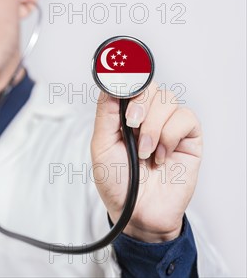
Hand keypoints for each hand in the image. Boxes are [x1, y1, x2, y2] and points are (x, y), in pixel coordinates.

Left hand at [91, 82, 201, 242]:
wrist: (138, 212)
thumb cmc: (117, 183)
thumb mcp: (101, 146)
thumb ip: (106, 114)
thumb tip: (110, 85)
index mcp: (124, 115)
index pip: (129, 85)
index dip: (127, 79)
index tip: (120, 80)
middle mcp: (147, 116)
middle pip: (150, 86)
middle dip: (139, 104)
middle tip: (132, 125)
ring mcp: (169, 126)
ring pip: (167, 99)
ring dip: (153, 126)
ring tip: (145, 152)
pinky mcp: (189, 138)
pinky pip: (185, 117)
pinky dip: (169, 136)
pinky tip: (161, 156)